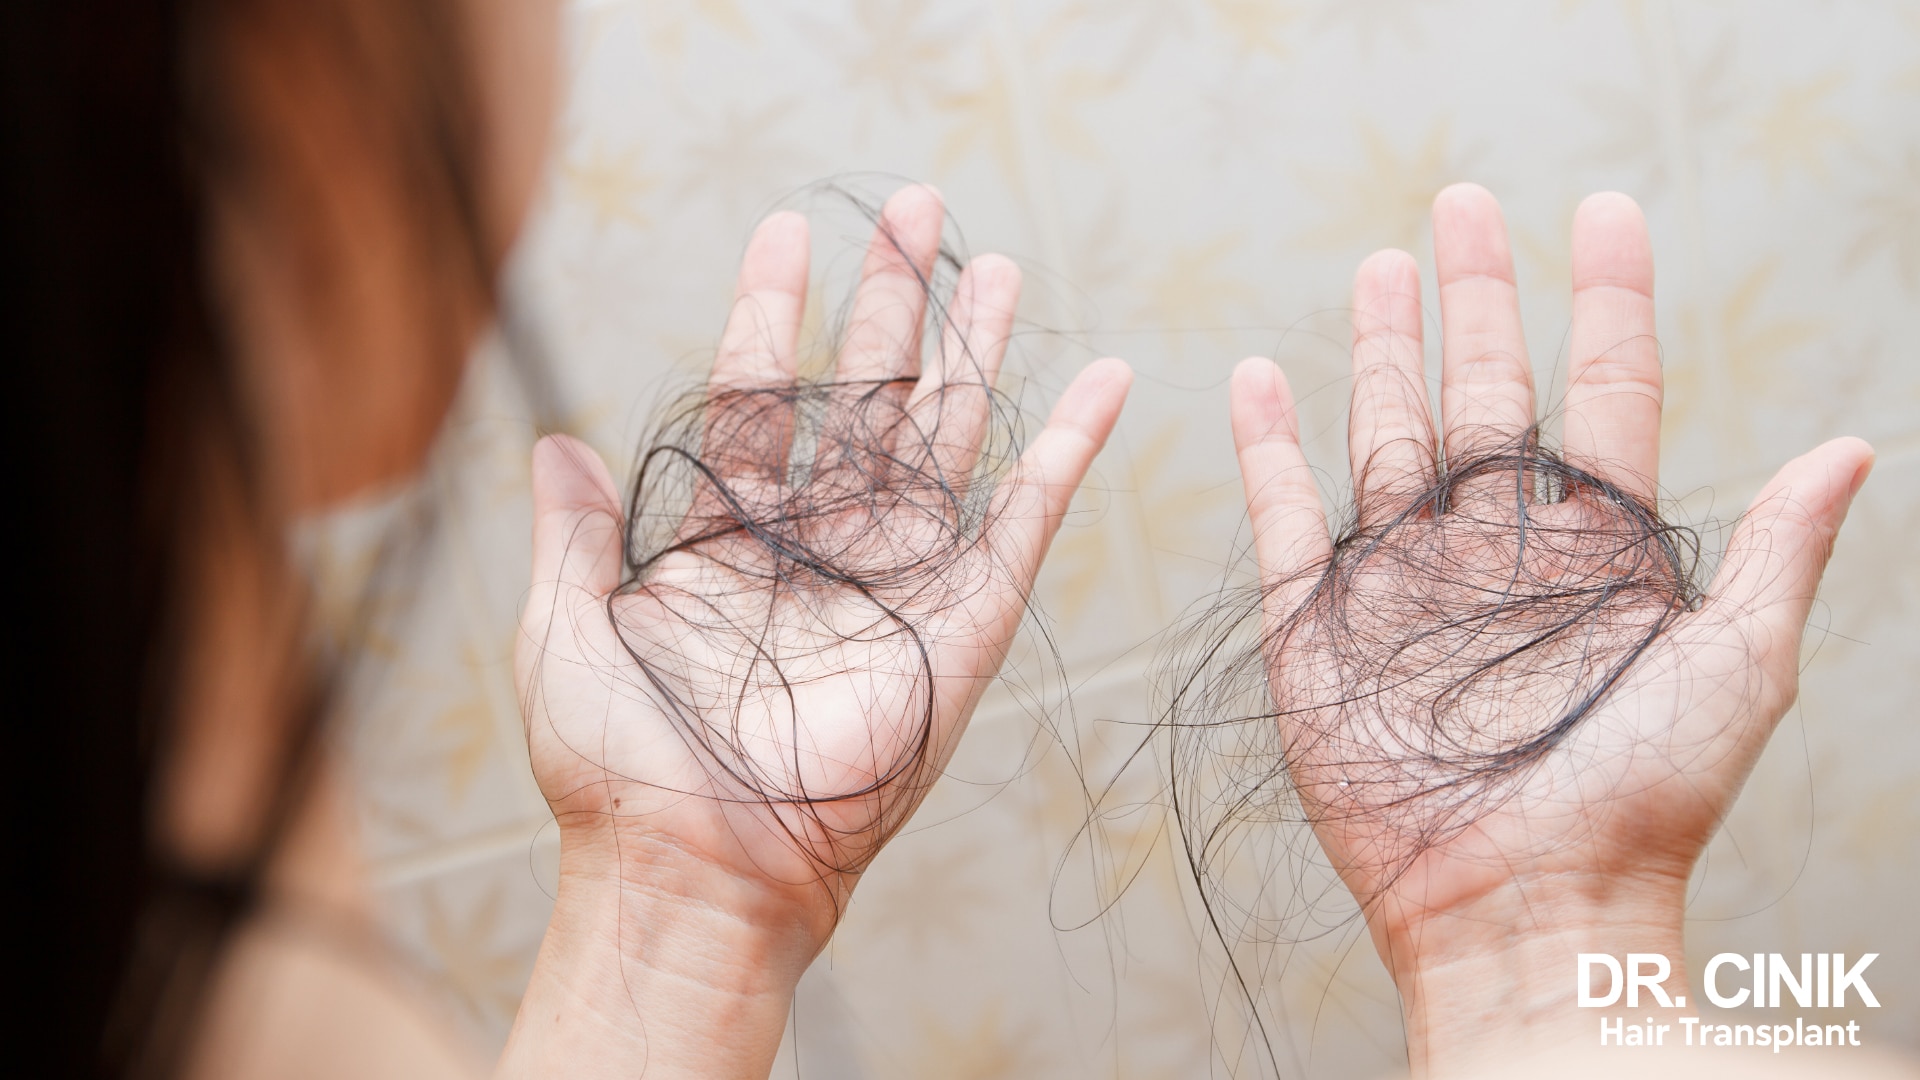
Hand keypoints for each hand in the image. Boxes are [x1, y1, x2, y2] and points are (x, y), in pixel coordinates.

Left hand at [500, 185, 1130, 1078]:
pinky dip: (1068, 451)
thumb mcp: (564, 631)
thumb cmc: (618, 767)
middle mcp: (818, 547)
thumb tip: (556, 441)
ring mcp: (896, 581)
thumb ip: (572, 533)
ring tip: (995, 264)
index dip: (769, 312)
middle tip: (915, 209)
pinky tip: (1102, 383)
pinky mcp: (964, 624)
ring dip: (974, 351)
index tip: (784, 232)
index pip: (758, 395)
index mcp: (726, 539)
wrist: (695, 868)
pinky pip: (1028, 521)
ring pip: (947, 437)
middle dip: (891, 302)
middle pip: (866, 395)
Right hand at [1228, 184, 1870, 1074]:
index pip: (1604, 392)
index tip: (1603, 212)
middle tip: (1462, 208)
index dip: (1606, 301)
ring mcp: (1404, 585)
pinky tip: (1260, 378)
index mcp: (1599, 549)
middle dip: (1478, 296)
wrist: (1524, 909)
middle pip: (1488, 391)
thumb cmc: (1641, 805)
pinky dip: (1266, 449)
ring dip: (1380, 351)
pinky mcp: (1320, 628)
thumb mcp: (1737, 673)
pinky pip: (1286, 517)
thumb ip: (1780, 557)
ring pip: (1388, 435)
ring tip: (1379, 269)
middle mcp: (1498, 551)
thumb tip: (1853, 447)